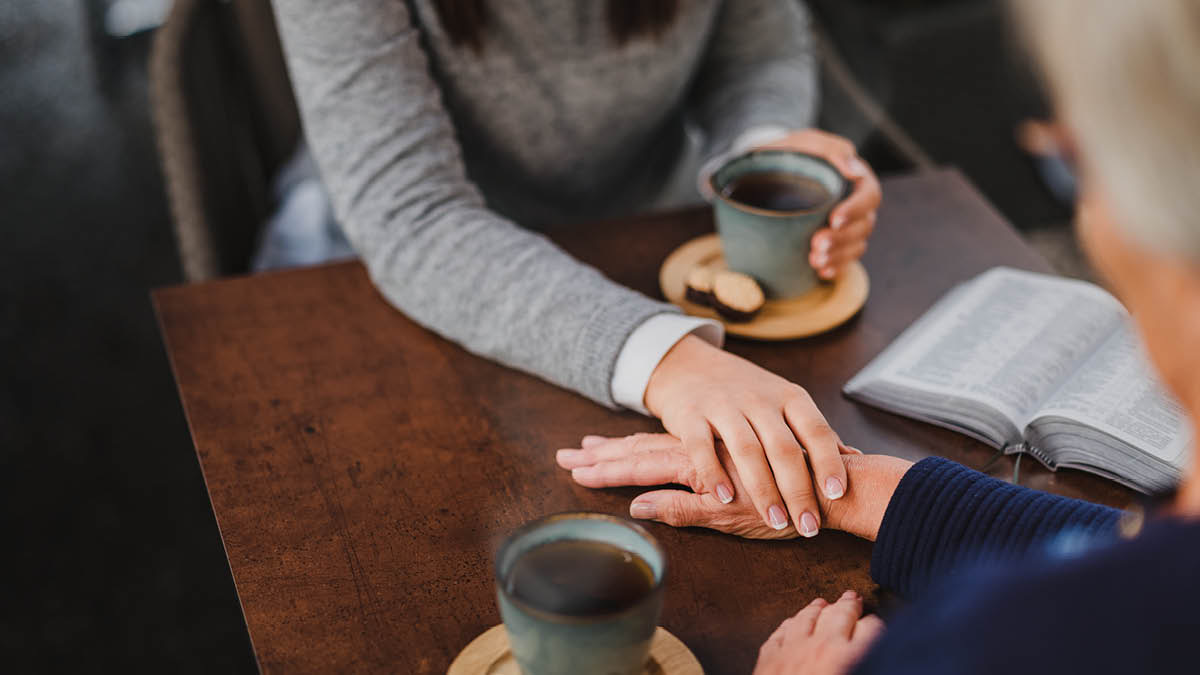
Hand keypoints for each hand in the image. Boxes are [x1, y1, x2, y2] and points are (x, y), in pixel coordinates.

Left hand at [556, 432, 911, 540]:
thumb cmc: (787, 492)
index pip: (646, 449)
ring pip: (654, 458)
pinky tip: (637, 497)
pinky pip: (692, 483)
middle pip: (640, 450)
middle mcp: (703, 450)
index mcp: (700, 453)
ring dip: (616, 465)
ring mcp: (714, 459)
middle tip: (563, 456)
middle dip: (599, 456)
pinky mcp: (732, 478)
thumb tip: (638, 503)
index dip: (611, 453)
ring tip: (579, 468)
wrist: (840, 484)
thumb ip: (683, 501)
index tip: (578, 451)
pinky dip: (664, 492)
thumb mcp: (725, 503)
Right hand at [643, 336, 850, 536]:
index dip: (828, 461)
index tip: (837, 494)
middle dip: (798, 490)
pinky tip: (724, 498)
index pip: (815, 430)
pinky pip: (702, 446)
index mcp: (788, 397)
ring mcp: (723, 406)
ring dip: (763, 490)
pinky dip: (714, 473)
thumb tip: (857, 459)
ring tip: (776, 522)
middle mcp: (758, 399)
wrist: (689, 366)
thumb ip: (814, 433)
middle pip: (783, 447)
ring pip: (747, 450)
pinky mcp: (690, 415)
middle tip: (809, 525)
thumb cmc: (746, 392)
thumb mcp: (785, 402)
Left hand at [754, 591, 883, 674]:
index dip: (876, 625)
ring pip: (807, 617)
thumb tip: (878, 662)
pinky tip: (792, 622)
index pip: (871, 629)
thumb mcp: (854, 674)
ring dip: (817, 608)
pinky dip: (789, 624)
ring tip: (823, 602)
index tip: (877, 626)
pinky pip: (780, 632)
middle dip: (850, 604)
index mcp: (849, 659)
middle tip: (854, 598)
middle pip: (841, 614)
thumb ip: (866, 664)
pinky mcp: (769, 659)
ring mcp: (792, 649)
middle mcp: (822, 648)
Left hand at [756, 129, 881, 280]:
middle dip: (842, 238)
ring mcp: (847, 225)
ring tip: (815, 260)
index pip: (869, 195)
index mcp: (855, 178)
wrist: (764, 174)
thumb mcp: (803, 142)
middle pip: (864, 225)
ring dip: (838, 256)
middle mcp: (856, 203)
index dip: (855, 210)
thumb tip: (853, 169)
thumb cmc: (788, 154)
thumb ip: (828, 148)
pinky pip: (844, 260)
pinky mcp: (835, 242)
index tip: (833, 219)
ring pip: (856, 245)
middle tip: (817, 244)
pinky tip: (820, 272)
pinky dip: (835, 268)